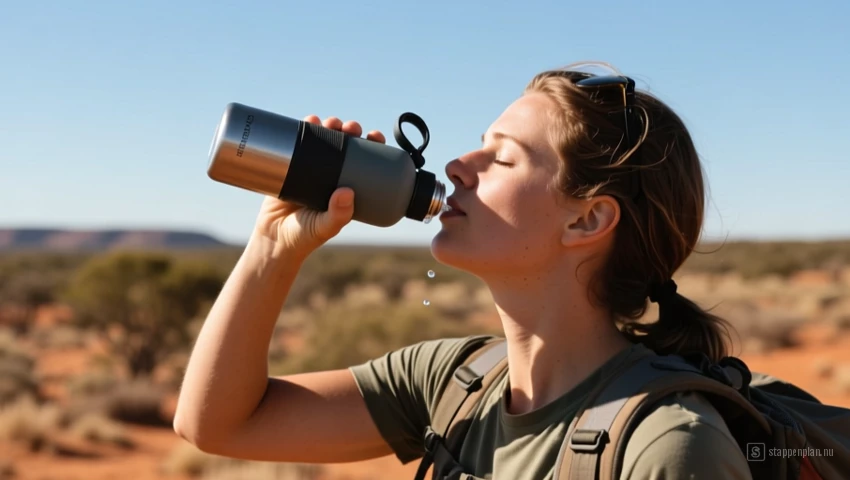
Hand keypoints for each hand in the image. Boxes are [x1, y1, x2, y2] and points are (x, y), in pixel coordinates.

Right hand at [252, 116, 386, 256]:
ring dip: (329, 125)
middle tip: (351, 128)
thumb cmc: (304, 237)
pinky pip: (300, 143)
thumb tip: (347, 192)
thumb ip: (337, 215)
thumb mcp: (325, 227)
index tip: (375, 136)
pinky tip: (310, 119)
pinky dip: (306, 128)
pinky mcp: (292, 165)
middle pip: (346, 145)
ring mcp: (312, 168)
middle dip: (350, 131)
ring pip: (324, 140)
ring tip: (329, 122)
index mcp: (347, 187)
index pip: (366, 162)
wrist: (273, 239)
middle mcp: (332, 174)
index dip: (372, 146)